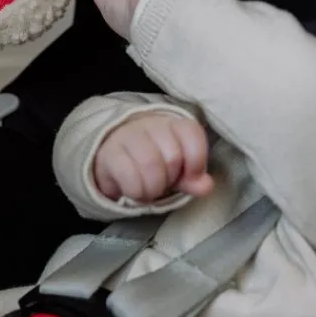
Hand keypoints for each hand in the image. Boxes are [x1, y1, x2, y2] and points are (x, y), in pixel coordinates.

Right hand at [93, 112, 213, 203]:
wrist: (110, 157)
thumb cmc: (148, 163)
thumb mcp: (175, 171)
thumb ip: (192, 178)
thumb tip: (206, 186)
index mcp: (172, 125)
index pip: (192, 134)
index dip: (196, 162)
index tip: (188, 176)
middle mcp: (150, 124)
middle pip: (172, 156)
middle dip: (170, 179)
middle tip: (161, 183)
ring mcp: (127, 135)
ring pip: (150, 164)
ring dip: (152, 188)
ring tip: (148, 190)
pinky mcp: (109, 152)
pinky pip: (129, 176)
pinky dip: (136, 191)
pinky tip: (134, 190)